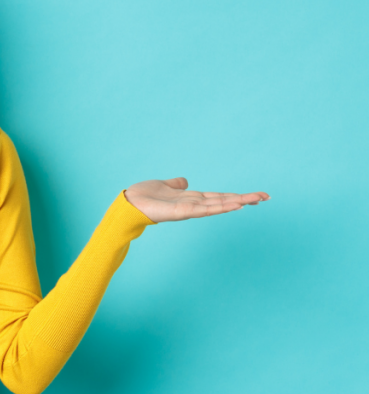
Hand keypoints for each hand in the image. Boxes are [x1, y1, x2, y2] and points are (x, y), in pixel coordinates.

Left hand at [124, 177, 268, 223]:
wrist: (128, 204)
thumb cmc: (144, 196)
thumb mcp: (164, 185)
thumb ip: (176, 184)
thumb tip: (184, 181)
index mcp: (191, 198)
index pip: (218, 197)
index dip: (235, 195)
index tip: (254, 196)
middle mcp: (193, 205)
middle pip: (223, 201)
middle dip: (244, 199)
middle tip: (266, 197)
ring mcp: (189, 210)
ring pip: (218, 206)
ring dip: (236, 202)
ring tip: (255, 200)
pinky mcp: (181, 212)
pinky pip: (204, 209)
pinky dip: (219, 207)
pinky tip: (233, 204)